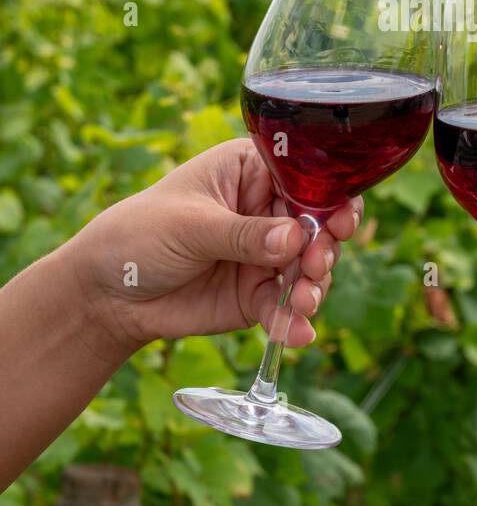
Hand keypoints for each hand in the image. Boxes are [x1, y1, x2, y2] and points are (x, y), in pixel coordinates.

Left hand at [67, 139, 361, 355]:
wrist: (107, 296)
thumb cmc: (139, 234)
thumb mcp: (191, 226)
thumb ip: (244, 234)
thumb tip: (297, 237)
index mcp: (251, 172)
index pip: (303, 178)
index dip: (328, 198)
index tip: (339, 222)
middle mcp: (266, 211)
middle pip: (317, 225)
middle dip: (325, 247)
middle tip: (317, 266)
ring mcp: (266, 255)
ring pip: (310, 268)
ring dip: (314, 286)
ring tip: (305, 301)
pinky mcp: (256, 295)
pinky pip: (286, 307)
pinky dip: (295, 321)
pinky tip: (297, 333)